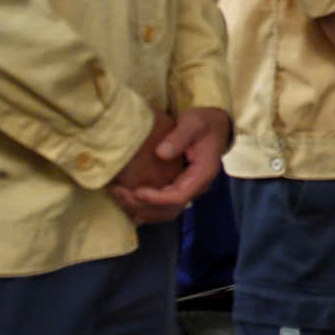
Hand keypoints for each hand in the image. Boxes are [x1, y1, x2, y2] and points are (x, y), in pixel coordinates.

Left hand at [112, 107, 232, 219]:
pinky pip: (164, 206)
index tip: (136, 191)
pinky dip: (146, 207)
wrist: (215, 125)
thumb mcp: (193, 123)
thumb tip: (161, 153)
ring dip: (142, 209)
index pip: (180, 195)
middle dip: (143, 205)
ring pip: (166, 211)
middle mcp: (198, 186)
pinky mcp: (181, 187)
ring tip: (119, 197)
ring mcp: (190, 189)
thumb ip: (179, 137)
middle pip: (170, 208)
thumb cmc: (204, 123)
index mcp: (203, 173)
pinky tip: (128, 203)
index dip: (157, 198)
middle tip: (120, 193)